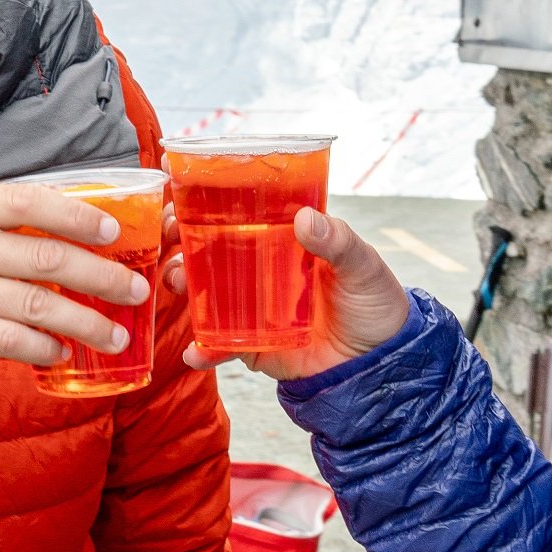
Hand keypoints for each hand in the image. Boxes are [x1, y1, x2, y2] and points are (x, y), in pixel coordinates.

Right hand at [0, 182, 148, 365]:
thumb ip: (13, 216)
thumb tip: (93, 223)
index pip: (27, 202)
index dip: (75, 216)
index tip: (113, 231)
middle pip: (42, 259)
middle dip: (100, 276)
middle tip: (135, 290)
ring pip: (34, 306)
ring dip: (83, 322)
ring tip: (115, 334)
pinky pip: (8, 341)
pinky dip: (44, 348)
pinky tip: (65, 350)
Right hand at [192, 207, 410, 380]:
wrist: (381, 362)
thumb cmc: (375, 303)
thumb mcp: (362, 265)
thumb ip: (337, 241)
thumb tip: (304, 219)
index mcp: (283, 242)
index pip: (238, 216)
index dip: (205, 203)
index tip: (178, 189)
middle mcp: (260, 271)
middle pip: (208, 251)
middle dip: (179, 241)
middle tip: (169, 234)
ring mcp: (252, 309)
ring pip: (204, 293)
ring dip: (181, 285)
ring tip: (175, 282)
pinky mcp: (252, 345)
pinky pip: (219, 345)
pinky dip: (202, 350)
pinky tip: (195, 351)